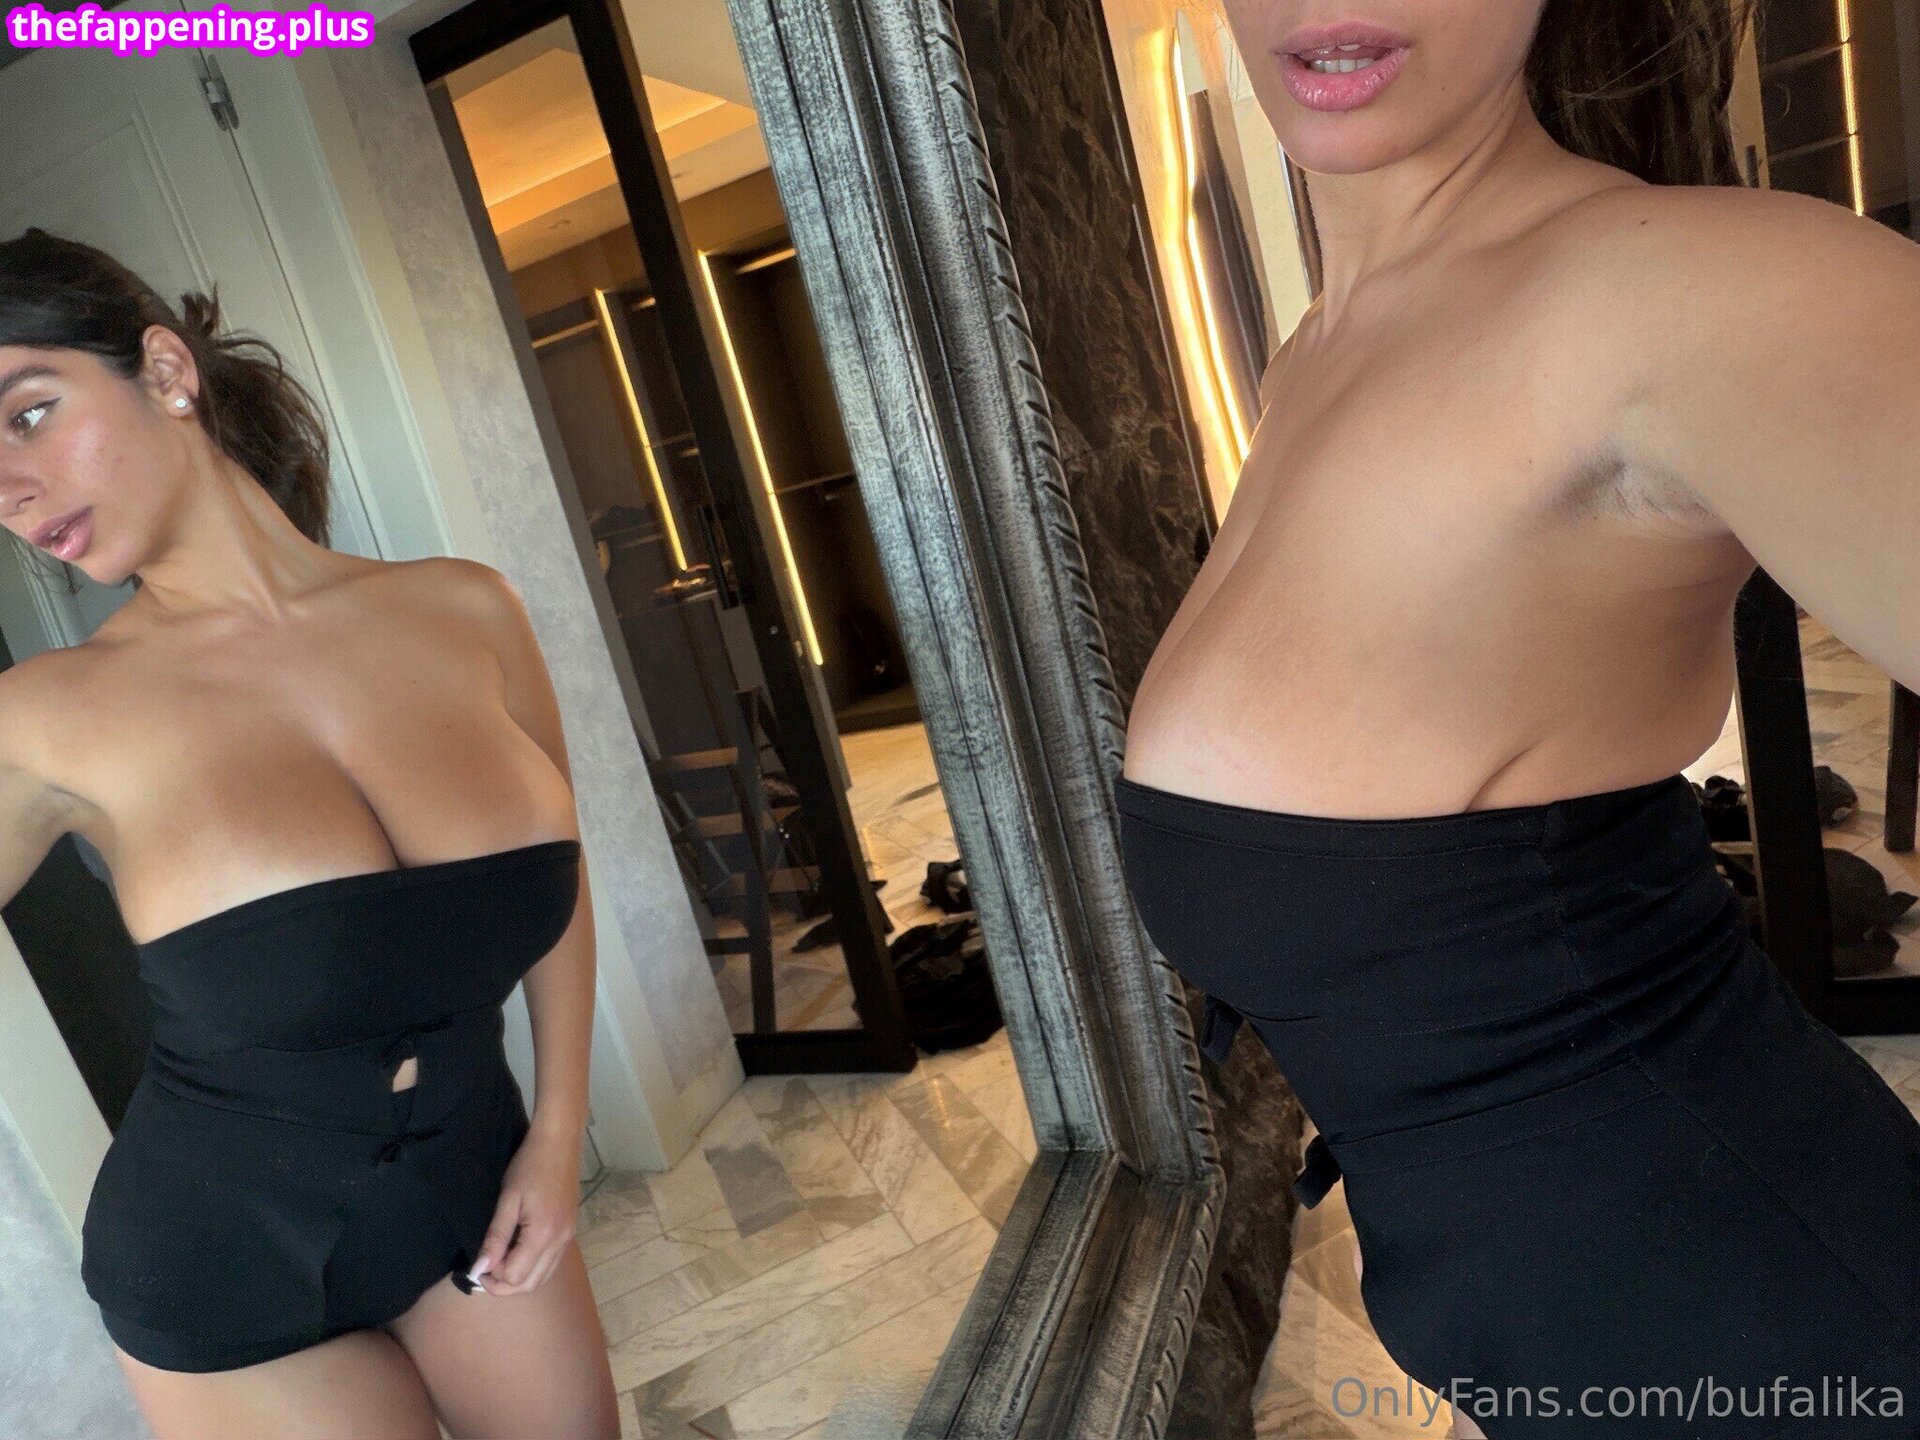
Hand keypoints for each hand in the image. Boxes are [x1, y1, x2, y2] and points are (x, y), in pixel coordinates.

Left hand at [467, 1123, 581, 1295]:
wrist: (560, 1141)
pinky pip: (551, 1264)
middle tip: (484, 1268)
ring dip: (519, 1279)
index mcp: (543, 1235)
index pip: (515, 1276)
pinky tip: (518, 1253)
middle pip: (531, 1284)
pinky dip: (533, 1268)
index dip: (493, 1274)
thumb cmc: (530, 1165)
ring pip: (543, 1277)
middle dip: (504, 1284)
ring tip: (499, 1261)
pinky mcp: (570, 1231)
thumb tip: (480, 1269)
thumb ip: (496, 1237)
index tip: (479, 1260)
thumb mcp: (508, 1199)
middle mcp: (560, 1242)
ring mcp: (568, 1238)